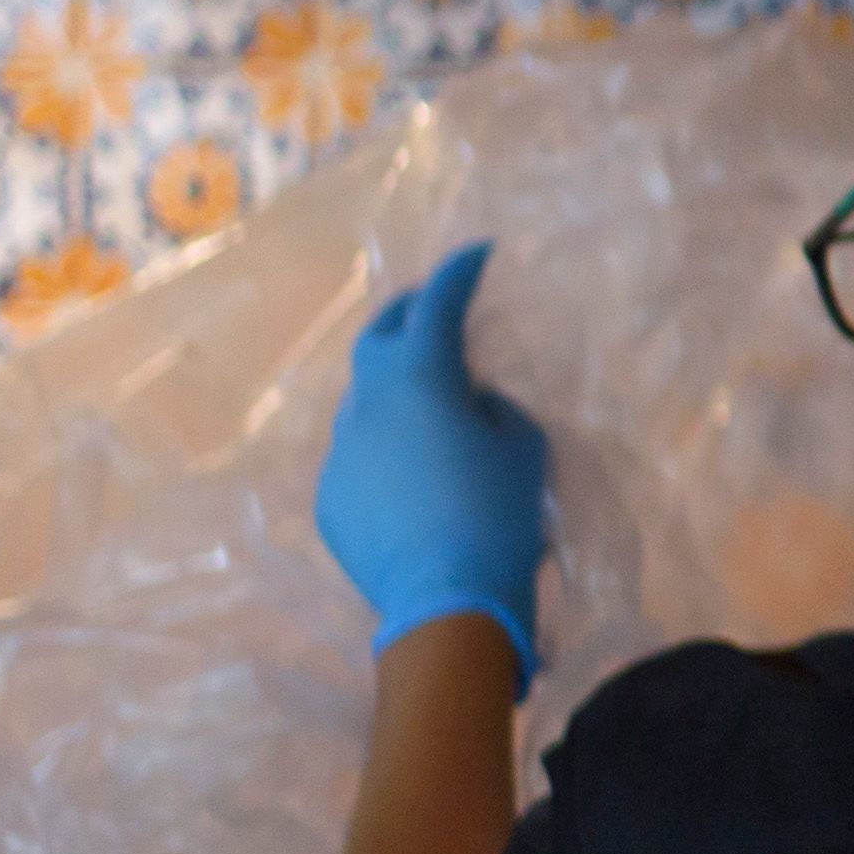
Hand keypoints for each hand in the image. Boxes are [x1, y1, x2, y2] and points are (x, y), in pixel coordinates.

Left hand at [317, 240, 551, 676]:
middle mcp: (368, 402)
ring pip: (365, 400)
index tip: (478, 253)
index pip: (440, 305)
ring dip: (394, 389)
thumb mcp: (523, 448)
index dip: (460, 273)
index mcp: (421, 376)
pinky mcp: (330, 495)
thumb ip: (495, 409)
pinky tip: (413, 480)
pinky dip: (385, 451)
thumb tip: (470, 404)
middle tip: (432, 309)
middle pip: (378, 336)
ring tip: (428, 405)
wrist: (445, 600)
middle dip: (406, 314)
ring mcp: (341, 450)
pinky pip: (359, 456)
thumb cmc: (499, 514)